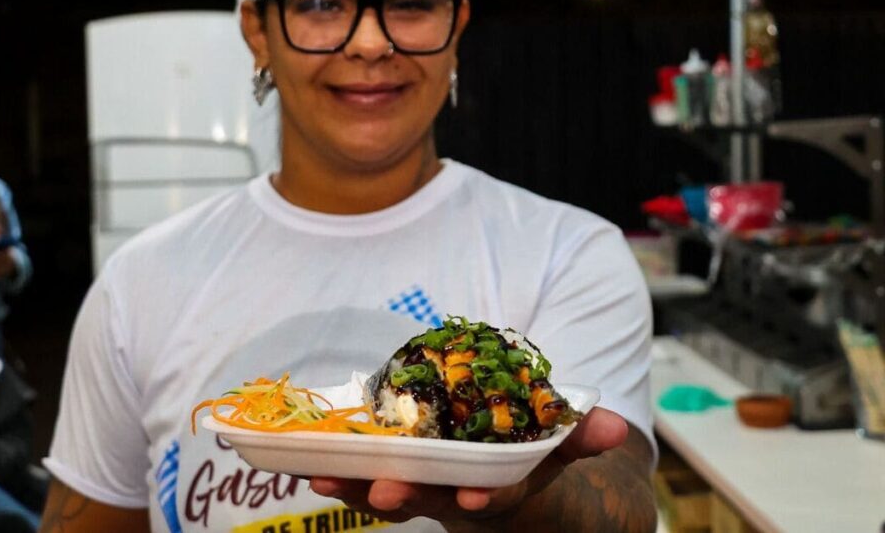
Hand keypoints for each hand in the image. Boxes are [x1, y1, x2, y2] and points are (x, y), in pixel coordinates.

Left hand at [309, 407, 628, 528]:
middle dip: (407, 497)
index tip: (474, 499)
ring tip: (324, 478)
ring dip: (359, 489)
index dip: (488, 496)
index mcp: (509, 492)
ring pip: (395, 498)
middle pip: (434, 502)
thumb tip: (616, 425)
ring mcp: (432, 495)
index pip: (501, 498)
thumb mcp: (570, 453)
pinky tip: (312, 467)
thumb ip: (583, 436)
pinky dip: (345, 476)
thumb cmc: (544, 470)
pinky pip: (372, 483)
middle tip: (381, 492)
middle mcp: (464, 501)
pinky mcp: (406, 482)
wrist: (524, 504)